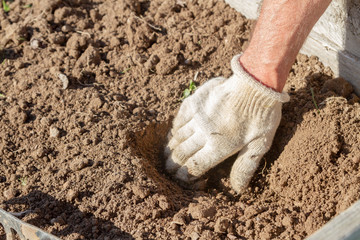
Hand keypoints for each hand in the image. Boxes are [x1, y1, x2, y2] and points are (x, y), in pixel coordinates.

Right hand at [164, 55, 289, 192]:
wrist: (255, 81)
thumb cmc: (262, 114)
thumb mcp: (261, 144)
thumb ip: (245, 166)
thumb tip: (238, 189)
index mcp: (220, 146)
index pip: (195, 165)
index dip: (184, 175)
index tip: (178, 179)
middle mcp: (204, 133)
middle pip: (182, 152)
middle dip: (173, 164)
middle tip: (167, 170)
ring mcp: (197, 116)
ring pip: (178, 136)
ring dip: (171, 148)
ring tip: (166, 155)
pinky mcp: (195, 101)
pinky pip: (179, 118)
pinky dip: (174, 128)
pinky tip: (173, 133)